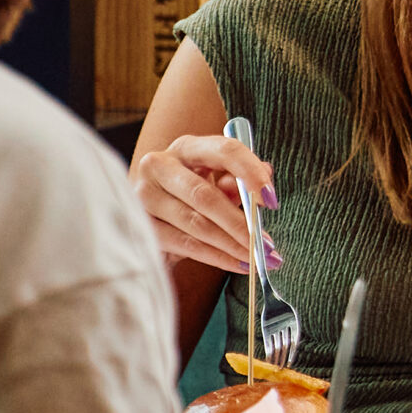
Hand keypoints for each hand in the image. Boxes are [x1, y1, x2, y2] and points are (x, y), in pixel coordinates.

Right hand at [132, 132, 277, 273]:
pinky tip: (237, 264)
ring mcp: (144, 195)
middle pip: (205, 195)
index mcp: (186, 147)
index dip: (250, 173)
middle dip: (241, 223)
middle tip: (266, 245)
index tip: (271, 199)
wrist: (149, 221)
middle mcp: (159, 165)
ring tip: (257, 259)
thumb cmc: (190, 198)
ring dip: (232, 245)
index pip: (223, 150)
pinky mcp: (141, 225)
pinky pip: (185, 244)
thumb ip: (236, 180)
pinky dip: (216, 257)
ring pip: (196, 224)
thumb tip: (264, 173)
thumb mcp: (215, 183)